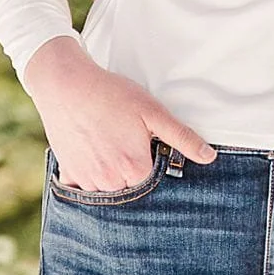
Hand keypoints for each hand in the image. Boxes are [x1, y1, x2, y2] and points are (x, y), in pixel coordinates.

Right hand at [24, 34, 213, 189]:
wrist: (64, 84)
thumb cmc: (111, 95)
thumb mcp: (152, 112)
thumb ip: (182, 137)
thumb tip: (209, 157)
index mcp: (134, 170)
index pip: (154, 183)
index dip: (154, 164)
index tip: (148, 147)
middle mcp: (109, 182)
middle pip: (131, 189)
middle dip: (134, 172)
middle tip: (126, 143)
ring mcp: (86, 181)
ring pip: (108, 190)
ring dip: (113, 177)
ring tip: (110, 146)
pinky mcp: (68, 174)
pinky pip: (84, 187)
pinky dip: (90, 177)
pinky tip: (93, 155)